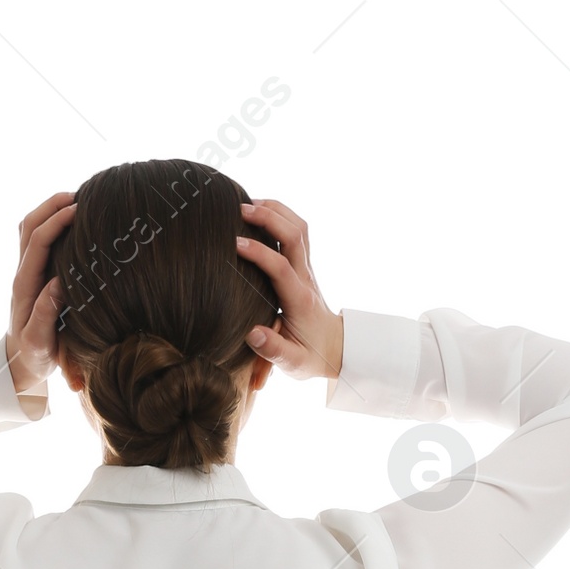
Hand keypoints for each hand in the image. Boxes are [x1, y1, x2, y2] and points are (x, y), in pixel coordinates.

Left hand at [6, 191, 77, 405]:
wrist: (19, 363)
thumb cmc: (33, 356)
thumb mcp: (39, 343)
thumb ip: (45, 315)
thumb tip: (57, 284)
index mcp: (25, 285)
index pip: (38, 241)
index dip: (56, 222)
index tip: (79, 211)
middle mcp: (23, 272)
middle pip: (30, 224)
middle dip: (52, 205)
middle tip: (80, 195)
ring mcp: (27, 270)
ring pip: (31, 227)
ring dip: (50, 208)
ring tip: (76, 199)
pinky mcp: (34, 273)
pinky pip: (38, 238)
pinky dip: (52, 221)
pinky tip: (71, 220)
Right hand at [236, 200, 343, 380]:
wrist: (334, 349)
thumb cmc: (310, 357)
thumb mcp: (293, 364)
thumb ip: (273, 351)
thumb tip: (252, 335)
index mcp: (299, 300)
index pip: (281, 267)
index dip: (260, 252)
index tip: (235, 245)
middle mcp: (305, 277)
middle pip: (295, 234)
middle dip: (269, 216)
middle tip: (240, 210)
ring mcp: (306, 268)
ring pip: (298, 226)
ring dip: (275, 210)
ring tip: (248, 204)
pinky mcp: (302, 265)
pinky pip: (295, 231)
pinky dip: (278, 216)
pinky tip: (259, 214)